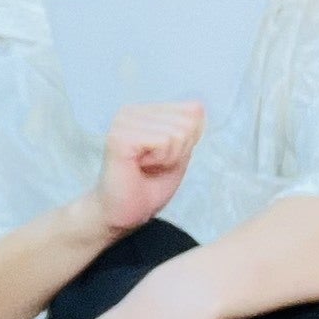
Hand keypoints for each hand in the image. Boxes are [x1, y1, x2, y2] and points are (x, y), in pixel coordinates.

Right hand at [95, 101, 204, 234]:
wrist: (123, 212)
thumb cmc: (149, 185)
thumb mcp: (179, 153)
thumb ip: (189, 129)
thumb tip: (198, 106)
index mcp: (143, 111)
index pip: (192, 110)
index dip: (189, 140)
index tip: (165, 156)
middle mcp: (130, 112)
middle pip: (187, 121)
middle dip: (180, 150)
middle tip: (155, 164)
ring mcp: (123, 123)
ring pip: (177, 133)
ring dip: (169, 157)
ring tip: (147, 166)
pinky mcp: (120, 138)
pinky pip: (163, 141)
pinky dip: (160, 160)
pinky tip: (140, 167)